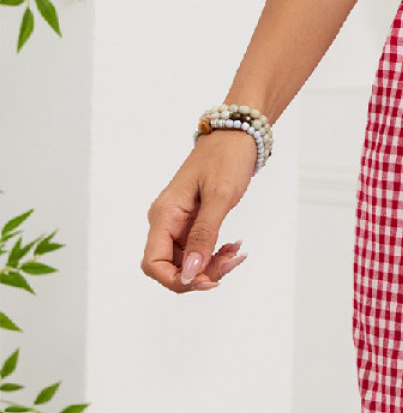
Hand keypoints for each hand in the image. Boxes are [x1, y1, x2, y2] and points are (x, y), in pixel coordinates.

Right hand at [142, 131, 257, 292]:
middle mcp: (165, 221)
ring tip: (236, 252)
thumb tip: (189, 273)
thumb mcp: (219, 195)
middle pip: (170, 266)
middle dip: (199, 273)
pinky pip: (197, 248)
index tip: (206, 279)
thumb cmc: (227, 157)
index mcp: (164, 214)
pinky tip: (233, 247)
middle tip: (231, 261)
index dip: (176, 279)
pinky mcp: (192, 220)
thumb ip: (204, 235)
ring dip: (210, 264)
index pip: (153, 263)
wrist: (238, 133)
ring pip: (186, 260)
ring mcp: (178, 221)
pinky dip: (214, 253)